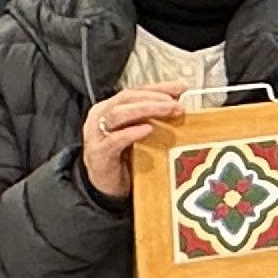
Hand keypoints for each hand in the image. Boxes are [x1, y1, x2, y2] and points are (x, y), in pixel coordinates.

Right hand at [77, 84, 185, 202]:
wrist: (109, 190)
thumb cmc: (126, 159)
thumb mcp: (141, 135)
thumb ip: (153, 118)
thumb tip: (178, 101)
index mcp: (110, 109)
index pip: (134, 92)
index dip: (158, 88)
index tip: (181, 87)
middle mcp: (100, 117)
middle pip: (126, 99)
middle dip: (154, 98)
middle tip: (175, 103)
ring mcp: (96, 136)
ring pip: (118, 114)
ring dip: (146, 109)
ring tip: (167, 110)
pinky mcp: (98, 155)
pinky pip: (113, 140)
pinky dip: (131, 133)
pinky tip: (147, 129)